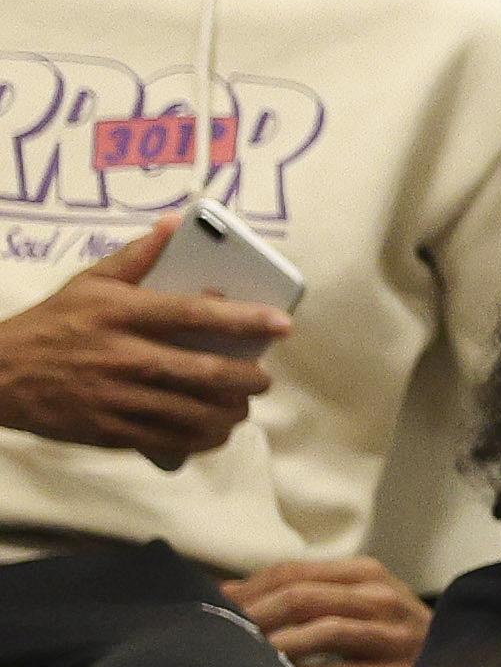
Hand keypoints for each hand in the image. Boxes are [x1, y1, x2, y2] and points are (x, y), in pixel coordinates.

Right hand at [0, 221, 284, 462]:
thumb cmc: (52, 324)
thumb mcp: (88, 283)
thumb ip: (136, 257)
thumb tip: (175, 226)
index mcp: (121, 315)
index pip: (193, 315)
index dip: (243, 319)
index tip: (281, 323)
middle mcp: (123, 356)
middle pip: (202, 372)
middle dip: (246, 378)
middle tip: (262, 378)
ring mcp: (116, 396)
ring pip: (191, 412)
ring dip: (229, 412)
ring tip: (241, 406)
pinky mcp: (110, 429)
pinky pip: (168, 440)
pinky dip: (200, 439)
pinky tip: (214, 432)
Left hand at [227, 553, 426, 666]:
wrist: (456, 660)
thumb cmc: (391, 631)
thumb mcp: (355, 600)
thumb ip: (305, 594)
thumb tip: (229, 593)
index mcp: (365, 573)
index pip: (294, 572)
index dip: (249, 588)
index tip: (215, 605)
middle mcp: (381, 596)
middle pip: (303, 596)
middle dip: (255, 614)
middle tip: (221, 632)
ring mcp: (392, 634)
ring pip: (323, 630)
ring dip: (277, 644)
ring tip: (246, 655)